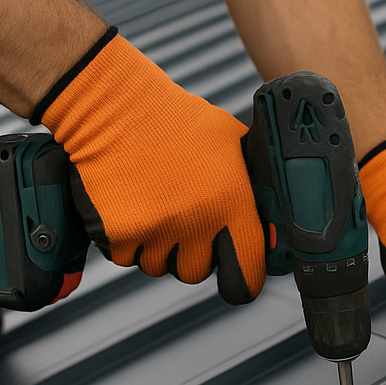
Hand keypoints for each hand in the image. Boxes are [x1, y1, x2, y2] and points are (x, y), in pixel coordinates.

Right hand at [38, 30, 265, 303]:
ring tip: (153, 204)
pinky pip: (125, 257)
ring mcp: (155, 230)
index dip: (244, 278)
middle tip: (182, 221)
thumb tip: (270, 213)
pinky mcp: (118, 233)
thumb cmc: (175, 119)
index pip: (247, 273)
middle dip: (190, 254)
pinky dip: (124, 240)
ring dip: (156, 246)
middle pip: (195, 272)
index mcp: (231, 202)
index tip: (239, 274)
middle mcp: (196, 222)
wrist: (115, 106)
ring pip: (157, 266)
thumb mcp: (231, 140)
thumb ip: (251, 180)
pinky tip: (129, 205)